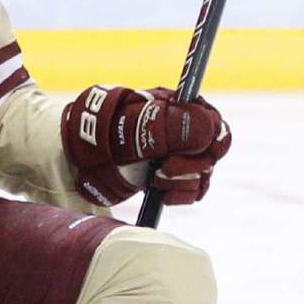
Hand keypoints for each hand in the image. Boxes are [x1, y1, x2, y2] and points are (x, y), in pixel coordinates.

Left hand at [62, 85, 230, 206]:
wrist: (89, 153)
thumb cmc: (111, 130)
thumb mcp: (137, 123)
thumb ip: (172, 125)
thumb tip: (207, 129)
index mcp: (181, 109)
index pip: (215, 125)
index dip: (212, 141)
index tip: (201, 153)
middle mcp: (185, 132)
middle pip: (210, 155)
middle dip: (190, 166)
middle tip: (164, 169)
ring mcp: (181, 155)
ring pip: (203, 175)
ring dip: (181, 182)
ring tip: (155, 179)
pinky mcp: (174, 176)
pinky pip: (193, 190)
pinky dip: (179, 195)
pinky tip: (162, 194)